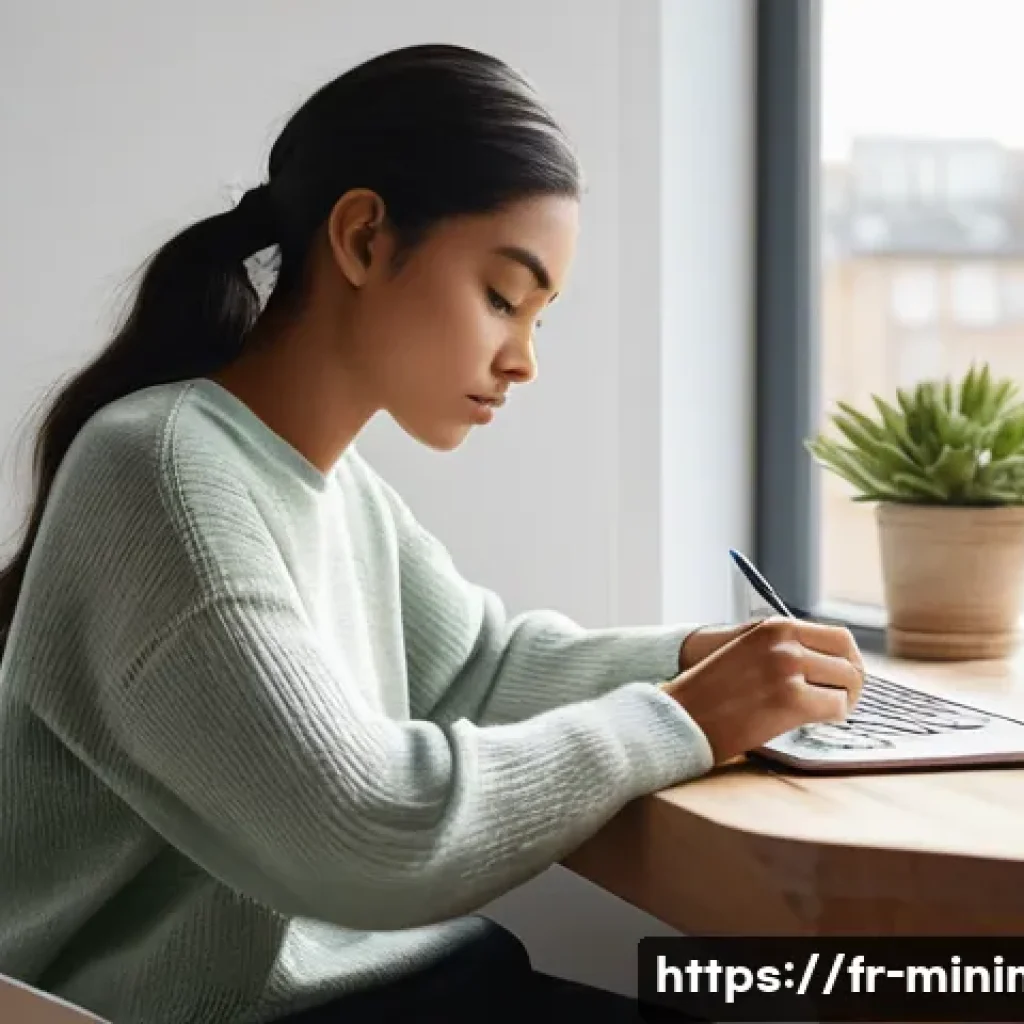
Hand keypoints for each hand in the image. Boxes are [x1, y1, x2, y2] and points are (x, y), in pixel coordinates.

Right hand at [664, 616, 864, 764]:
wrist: (682, 714)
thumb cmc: (713, 691)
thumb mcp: (749, 653)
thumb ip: (785, 651)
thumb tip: (831, 666)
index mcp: (775, 627)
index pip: (839, 638)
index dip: (846, 662)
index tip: (841, 680)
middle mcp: (785, 642)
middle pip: (850, 661)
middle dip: (851, 684)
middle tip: (840, 702)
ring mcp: (788, 669)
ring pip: (848, 685)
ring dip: (842, 701)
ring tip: (823, 713)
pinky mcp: (790, 699)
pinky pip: (836, 707)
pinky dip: (831, 717)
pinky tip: (813, 721)